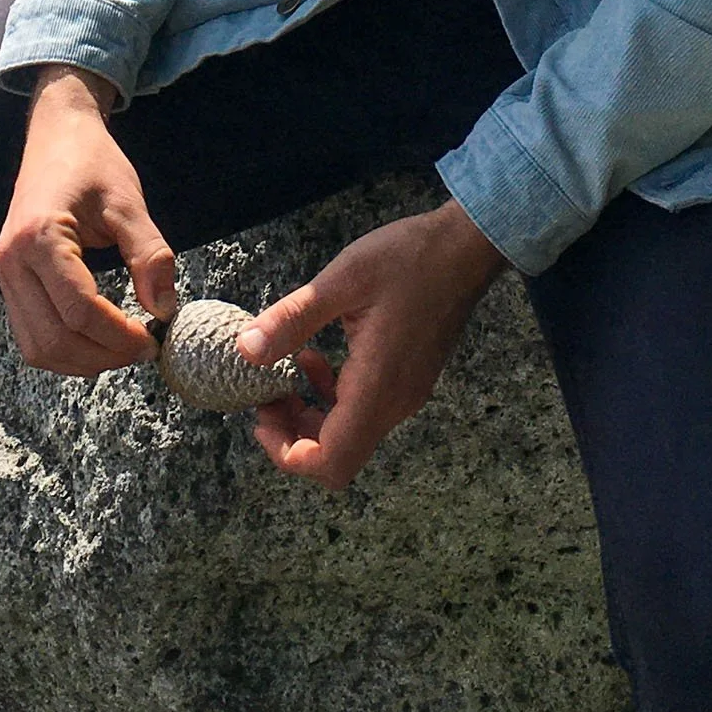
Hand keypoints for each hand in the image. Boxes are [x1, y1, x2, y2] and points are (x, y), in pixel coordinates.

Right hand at [0, 67, 176, 378]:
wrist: (56, 135)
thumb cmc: (93, 163)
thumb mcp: (128, 203)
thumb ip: (150, 255)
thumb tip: (163, 311)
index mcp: (40, 237)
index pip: (79, 310)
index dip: (119, 337)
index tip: (153, 341)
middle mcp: (12, 260)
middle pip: (54, 338)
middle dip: (103, 356)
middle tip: (142, 350)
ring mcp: (4, 273)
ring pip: (37, 347)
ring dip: (82, 360)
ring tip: (122, 349)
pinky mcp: (9, 280)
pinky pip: (31, 334)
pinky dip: (64, 349)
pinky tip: (98, 339)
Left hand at [236, 199, 507, 488]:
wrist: (466, 249)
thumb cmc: (408, 258)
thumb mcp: (342, 280)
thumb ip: (292, 319)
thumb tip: (245, 350)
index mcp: (378, 387)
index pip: (332, 462)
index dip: (289, 454)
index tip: (262, 417)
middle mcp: (395, 403)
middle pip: (337, 454)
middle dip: (292, 433)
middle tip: (265, 394)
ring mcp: (405, 394)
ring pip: (349, 433)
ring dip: (310, 414)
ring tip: (287, 369)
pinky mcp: (408, 380)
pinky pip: (364, 409)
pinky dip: (332, 397)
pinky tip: (318, 357)